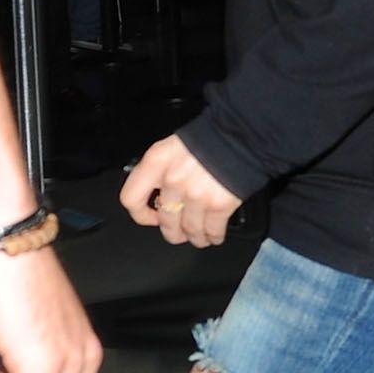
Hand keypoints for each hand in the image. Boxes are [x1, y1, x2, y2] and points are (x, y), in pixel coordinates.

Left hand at [121, 134, 240, 247]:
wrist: (241, 134)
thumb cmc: (210, 138)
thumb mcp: (174, 147)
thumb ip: (161, 171)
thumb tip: (159, 198)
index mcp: (157, 162)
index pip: (132, 199)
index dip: (141, 214)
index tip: (151, 216)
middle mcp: (173, 180)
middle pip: (165, 221)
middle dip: (173, 232)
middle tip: (178, 233)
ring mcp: (196, 195)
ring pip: (189, 230)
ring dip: (195, 237)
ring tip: (199, 237)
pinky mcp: (219, 205)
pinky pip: (212, 231)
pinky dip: (213, 237)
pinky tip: (214, 235)